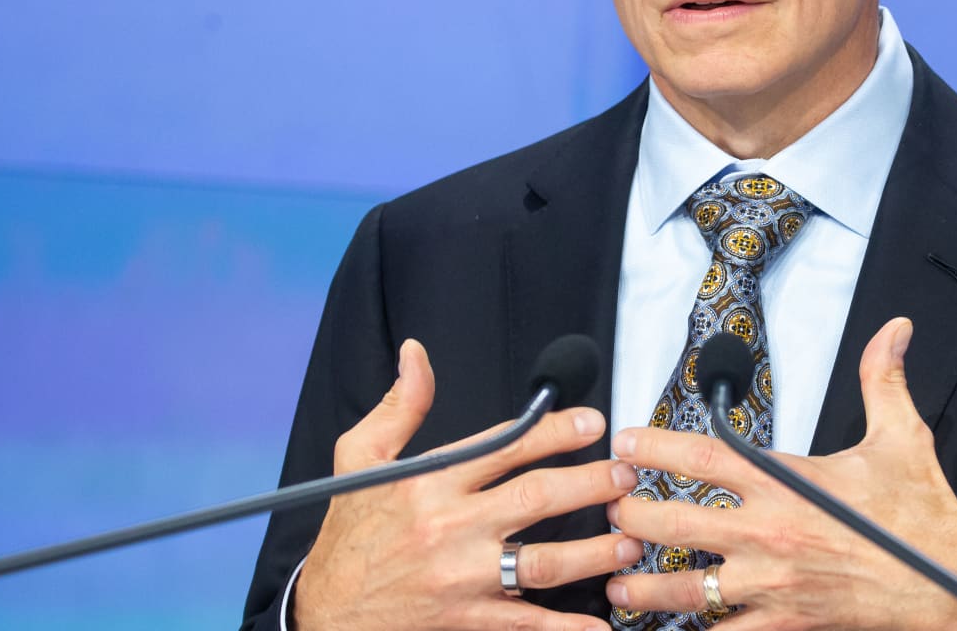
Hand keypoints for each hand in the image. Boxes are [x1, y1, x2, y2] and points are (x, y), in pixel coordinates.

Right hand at [295, 339, 640, 630]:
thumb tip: (416, 353)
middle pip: (534, 500)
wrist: (326, 610)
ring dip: (593, 552)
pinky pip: (523, 622)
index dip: (552, 431)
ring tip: (630, 541)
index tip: (592, 421)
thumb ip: (399, 405)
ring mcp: (460, 577)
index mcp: (429, 484)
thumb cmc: (349, 531)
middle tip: (627, 476)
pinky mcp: (465, 618)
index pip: (503, 448)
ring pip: (541, 562)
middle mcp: (449, 529)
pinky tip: (598, 623)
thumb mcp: (357, 457)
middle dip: (589, 485)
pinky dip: (563, 627)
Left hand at [604, 317, 956, 629]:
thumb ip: (882, 379)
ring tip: (617, 585)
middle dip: (632, 518)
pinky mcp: (784, 623)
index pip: (704, 458)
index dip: (655, 448)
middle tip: (611, 512)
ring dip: (644, 589)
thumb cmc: (922, 519)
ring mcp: (772, 584)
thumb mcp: (902, 438)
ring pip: (687, 590)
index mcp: (789, 484)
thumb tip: (893, 330)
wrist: (951, 589)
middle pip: (675, 525)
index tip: (626, 441)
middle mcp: (771, 534)